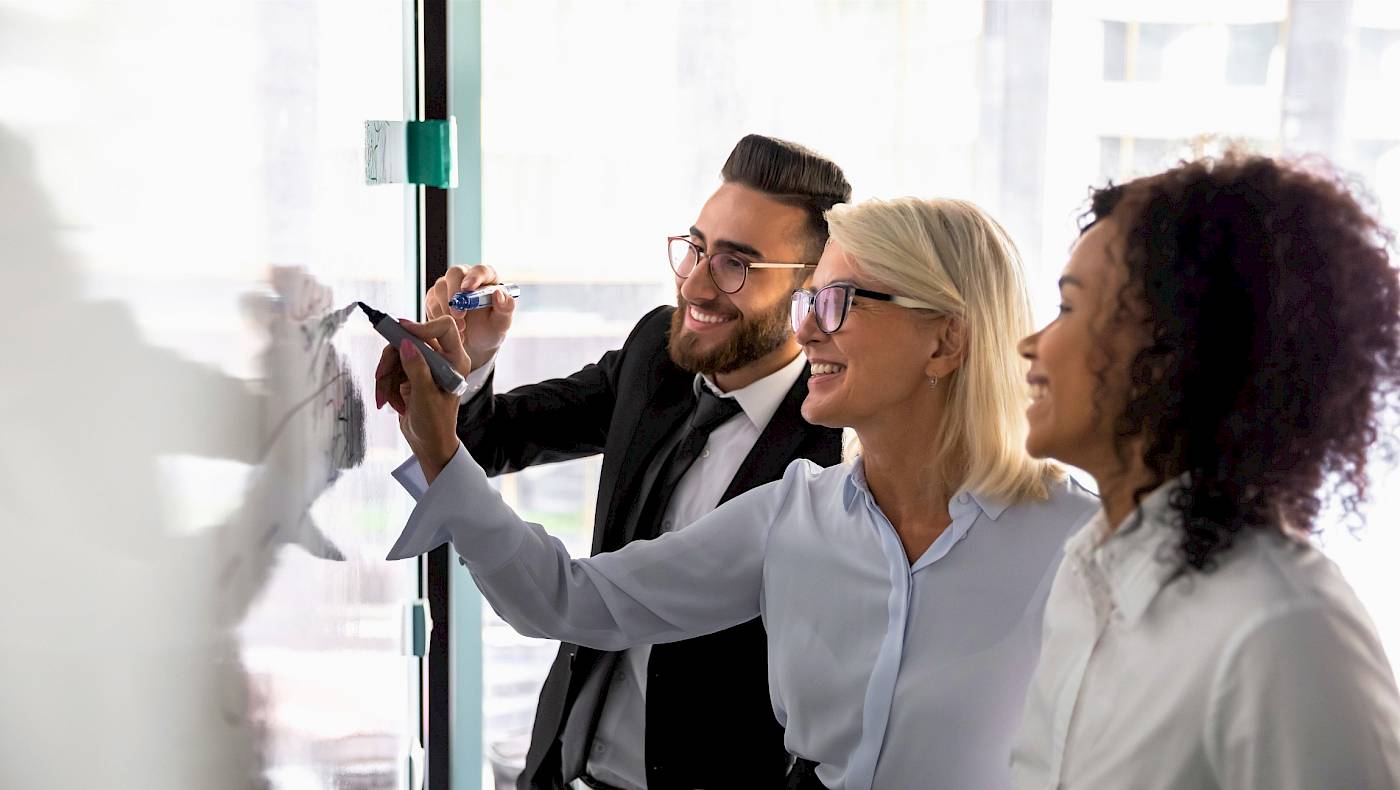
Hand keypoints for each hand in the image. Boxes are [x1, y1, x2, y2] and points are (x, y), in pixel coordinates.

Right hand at [387, 316, 471, 481]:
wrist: (428, 444)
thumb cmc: (435, 424)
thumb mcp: (426, 396)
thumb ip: (417, 369)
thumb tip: (405, 343)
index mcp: (455, 361)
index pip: (444, 328)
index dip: (422, 326)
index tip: (401, 330)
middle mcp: (442, 359)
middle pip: (411, 340)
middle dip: (392, 359)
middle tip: (380, 374)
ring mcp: (425, 366)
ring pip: (396, 355)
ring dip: (386, 378)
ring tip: (386, 399)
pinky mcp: (410, 374)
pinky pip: (391, 369)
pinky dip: (386, 385)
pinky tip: (388, 402)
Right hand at [425, 264, 515, 371]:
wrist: (474, 344)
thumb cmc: (491, 329)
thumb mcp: (502, 323)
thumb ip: (506, 309)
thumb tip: (499, 294)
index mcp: (487, 278)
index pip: (480, 270)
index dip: (474, 277)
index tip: (468, 289)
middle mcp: (466, 277)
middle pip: (455, 273)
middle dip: (455, 294)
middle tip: (459, 315)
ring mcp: (448, 286)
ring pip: (440, 288)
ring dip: (447, 310)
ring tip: (460, 330)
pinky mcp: (434, 298)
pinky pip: (431, 303)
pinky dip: (439, 317)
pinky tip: (449, 330)